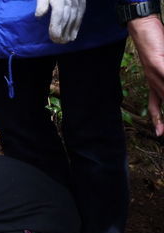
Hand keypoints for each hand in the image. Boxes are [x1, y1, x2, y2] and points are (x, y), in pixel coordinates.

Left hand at [35, 0, 85, 43]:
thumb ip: (41, 3)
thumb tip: (39, 15)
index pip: (58, 14)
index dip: (56, 27)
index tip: (54, 38)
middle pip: (67, 17)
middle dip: (64, 31)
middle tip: (59, 43)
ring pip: (75, 16)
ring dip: (71, 30)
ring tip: (67, 40)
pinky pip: (82, 12)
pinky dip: (78, 23)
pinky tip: (74, 33)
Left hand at [129, 15, 163, 135]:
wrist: (142, 28)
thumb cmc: (156, 45)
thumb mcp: (162, 65)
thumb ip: (163, 75)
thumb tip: (162, 82)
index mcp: (155, 84)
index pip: (155, 106)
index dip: (158, 120)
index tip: (160, 134)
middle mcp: (154, 82)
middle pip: (162, 102)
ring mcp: (155, 73)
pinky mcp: (158, 62)